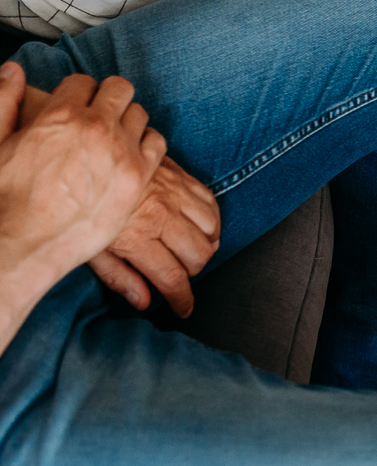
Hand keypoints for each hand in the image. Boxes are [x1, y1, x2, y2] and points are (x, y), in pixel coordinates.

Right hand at [0, 66, 164, 280]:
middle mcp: (96, 128)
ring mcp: (121, 152)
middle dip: (107, 98)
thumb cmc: (6, 195)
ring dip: (127, 120)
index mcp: (60, 115)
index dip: (77, 93)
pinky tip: (132, 153)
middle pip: (119, 89)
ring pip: (140, 113)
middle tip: (98, 115)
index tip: (75, 106)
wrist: (24, 241)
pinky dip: (146, 143)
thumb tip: (12, 70)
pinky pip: (157, 143)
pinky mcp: (138, 178)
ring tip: (113, 137)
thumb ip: (4, 100)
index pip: (83, 81)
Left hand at [89, 156, 218, 316]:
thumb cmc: (78, 206)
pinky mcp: (179, 176)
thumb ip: (118, 276)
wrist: (80, 156)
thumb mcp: (87, 247)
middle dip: (193, 273)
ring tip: (191, 252)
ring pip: (210, 231)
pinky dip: (211, 220)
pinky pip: (210, 202)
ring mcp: (173, 194)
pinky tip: (200, 228)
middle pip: (198, 256)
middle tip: (179, 275)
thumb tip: (144, 302)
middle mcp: (161, 216)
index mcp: (137, 237)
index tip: (183, 308)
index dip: (182, 299)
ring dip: (205, 246)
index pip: (172, 278)